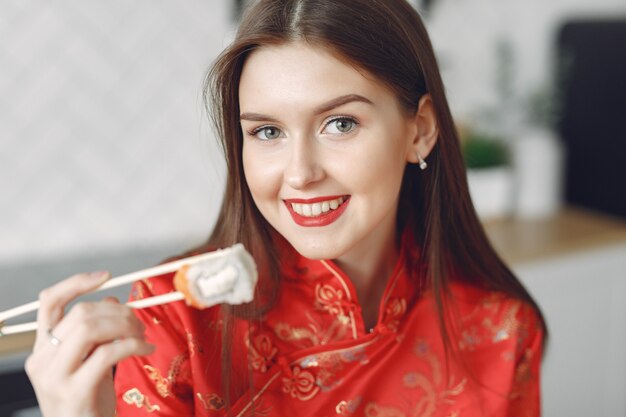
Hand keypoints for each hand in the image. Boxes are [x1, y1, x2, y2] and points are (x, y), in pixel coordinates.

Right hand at [25, 272, 154, 416]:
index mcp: (41, 348)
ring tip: (143, 334)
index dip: (77, 283)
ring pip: (90, 329)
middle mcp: (40, 360)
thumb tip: (111, 300)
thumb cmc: (88, 400)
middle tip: (139, 321)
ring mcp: (54, 377)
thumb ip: (95, 332)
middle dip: (117, 311)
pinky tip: (147, 349)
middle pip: (79, 314)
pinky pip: (107, 353)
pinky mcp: (74, 392)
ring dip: (125, 325)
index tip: (107, 276)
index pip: (49, 302)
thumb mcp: (89, 361)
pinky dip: (134, 345)